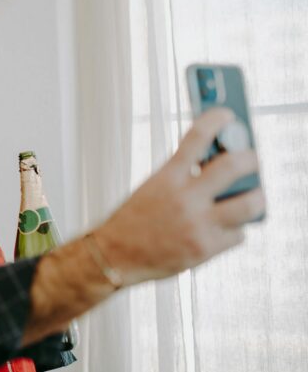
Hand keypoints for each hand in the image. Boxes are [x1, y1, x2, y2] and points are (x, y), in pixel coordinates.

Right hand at [94, 107, 265, 285]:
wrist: (115, 256)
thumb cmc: (132, 221)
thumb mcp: (152, 188)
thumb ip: (181, 176)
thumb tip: (216, 165)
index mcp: (167, 178)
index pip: (196, 137)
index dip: (216, 120)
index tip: (227, 115)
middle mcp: (184, 198)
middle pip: (234, 167)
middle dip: (250, 159)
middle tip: (252, 160)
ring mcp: (198, 224)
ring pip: (249, 204)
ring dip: (256, 198)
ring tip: (253, 196)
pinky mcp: (206, 248)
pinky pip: (239, 235)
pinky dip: (235, 230)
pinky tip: (225, 228)